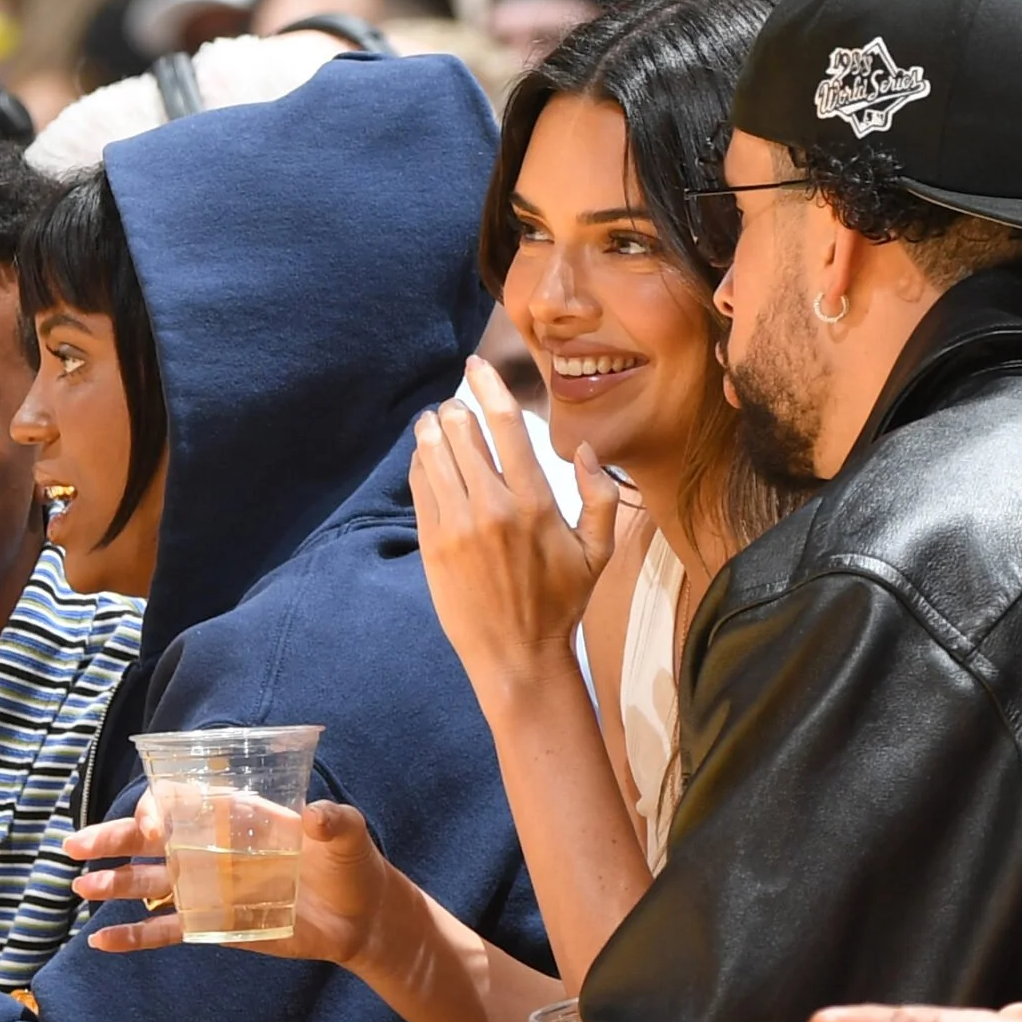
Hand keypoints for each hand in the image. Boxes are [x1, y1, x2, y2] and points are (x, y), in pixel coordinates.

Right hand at [75, 793, 397, 970]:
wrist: (363, 918)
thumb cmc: (354, 866)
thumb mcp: (349, 835)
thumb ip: (334, 822)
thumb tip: (317, 815)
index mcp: (239, 818)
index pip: (184, 802)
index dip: (159, 810)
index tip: (153, 830)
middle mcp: (215, 849)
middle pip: (153, 840)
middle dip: (113, 839)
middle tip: (74, 844)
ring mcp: (210, 888)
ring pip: (149, 884)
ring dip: (113, 883)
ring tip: (79, 885)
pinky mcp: (214, 925)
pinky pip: (165, 932)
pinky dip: (133, 937)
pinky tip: (100, 940)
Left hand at [407, 355, 622, 698]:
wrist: (517, 655)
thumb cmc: (561, 603)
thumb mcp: (598, 552)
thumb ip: (600, 496)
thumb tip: (585, 450)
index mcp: (536, 502)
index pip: (505, 425)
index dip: (488, 386)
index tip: (476, 365)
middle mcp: (493, 508)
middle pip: (462, 431)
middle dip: (456, 409)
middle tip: (455, 405)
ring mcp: (458, 526)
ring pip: (434, 454)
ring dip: (432, 430)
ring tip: (435, 424)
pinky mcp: (433, 544)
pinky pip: (420, 486)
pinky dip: (421, 463)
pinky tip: (428, 458)